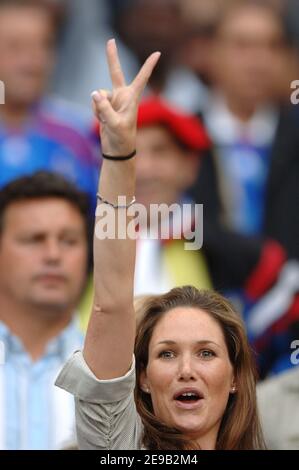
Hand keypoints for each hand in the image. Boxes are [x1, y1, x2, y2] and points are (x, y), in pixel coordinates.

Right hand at [92, 39, 159, 156]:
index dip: (149, 65)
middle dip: (112, 57)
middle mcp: (123, 96)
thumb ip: (104, 108)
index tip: (158, 53)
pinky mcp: (104, 106)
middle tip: (110, 40)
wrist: (116, 149)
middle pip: (116, 73)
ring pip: (99, 94)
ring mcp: (113, 100)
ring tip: (106, 120)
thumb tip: (94, 93)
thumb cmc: (122, 137)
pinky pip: (95, 102)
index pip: (142, 78)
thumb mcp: (114, 124)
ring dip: (99, 107)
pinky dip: (95, 111)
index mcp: (132, 98)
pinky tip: (102, 120)